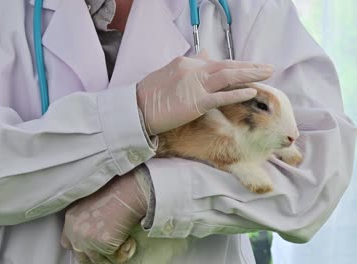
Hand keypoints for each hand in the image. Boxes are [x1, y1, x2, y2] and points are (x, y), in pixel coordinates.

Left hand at [61, 171, 147, 263]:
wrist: (126, 191)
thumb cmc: (114, 193)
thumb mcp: (90, 203)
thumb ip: (85, 220)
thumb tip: (93, 234)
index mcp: (71, 218)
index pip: (67, 243)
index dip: (80, 247)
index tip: (90, 248)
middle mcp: (75, 231)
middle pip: (80, 257)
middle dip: (95, 256)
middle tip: (107, 251)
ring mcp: (88, 240)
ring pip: (98, 261)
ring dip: (110, 256)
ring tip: (121, 245)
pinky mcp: (103, 245)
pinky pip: (115, 259)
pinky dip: (123, 253)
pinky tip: (129, 240)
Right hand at [136, 50, 273, 134]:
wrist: (135, 108)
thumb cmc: (149, 95)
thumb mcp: (168, 74)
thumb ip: (189, 65)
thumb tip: (205, 54)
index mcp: (186, 63)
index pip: (216, 63)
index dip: (235, 66)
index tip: (249, 68)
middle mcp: (193, 69)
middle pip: (227, 66)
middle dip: (249, 66)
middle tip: (267, 67)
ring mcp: (195, 85)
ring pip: (229, 76)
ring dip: (250, 74)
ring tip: (267, 74)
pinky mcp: (196, 102)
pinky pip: (222, 96)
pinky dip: (238, 93)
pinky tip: (252, 91)